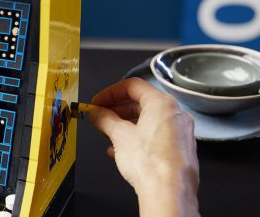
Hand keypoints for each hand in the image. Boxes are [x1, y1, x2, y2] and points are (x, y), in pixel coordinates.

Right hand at [89, 78, 199, 216]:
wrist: (169, 191)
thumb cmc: (149, 161)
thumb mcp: (118, 135)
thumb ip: (104, 119)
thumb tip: (96, 113)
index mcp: (162, 103)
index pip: (132, 86)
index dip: (109, 93)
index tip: (96, 102)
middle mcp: (176, 114)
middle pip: (141, 102)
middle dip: (117, 110)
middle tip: (100, 117)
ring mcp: (181, 132)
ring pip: (149, 120)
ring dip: (125, 125)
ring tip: (108, 135)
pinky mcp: (181, 150)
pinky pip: (156, 136)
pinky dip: (138, 138)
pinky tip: (122, 151)